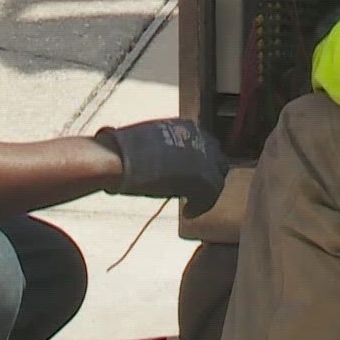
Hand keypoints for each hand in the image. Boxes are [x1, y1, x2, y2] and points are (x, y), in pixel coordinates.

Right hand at [92, 118, 229, 215]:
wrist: (121, 158)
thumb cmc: (124, 149)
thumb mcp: (150, 140)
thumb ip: (164, 147)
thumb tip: (160, 159)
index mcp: (186, 127)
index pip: (207, 145)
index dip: (202, 162)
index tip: (191, 174)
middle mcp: (200, 140)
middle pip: (218, 161)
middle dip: (210, 176)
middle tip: (197, 191)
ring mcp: (204, 159)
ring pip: (216, 180)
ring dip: (205, 194)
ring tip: (192, 205)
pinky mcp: (203, 178)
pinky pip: (209, 196)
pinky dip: (199, 206)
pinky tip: (188, 212)